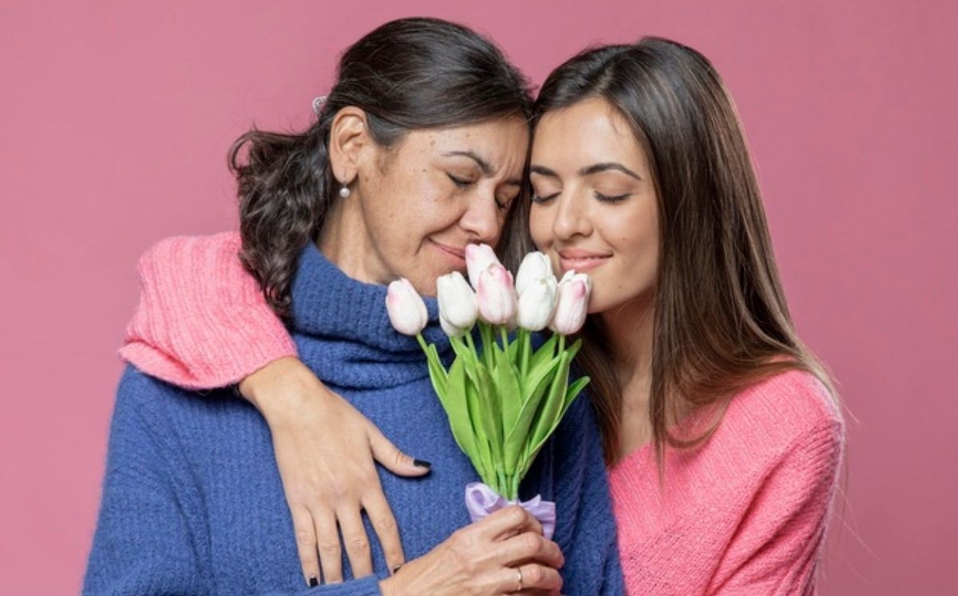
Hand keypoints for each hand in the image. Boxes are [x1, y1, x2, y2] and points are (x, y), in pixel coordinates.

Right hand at [238, 357, 430, 585]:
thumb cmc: (336, 416)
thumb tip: (425, 468)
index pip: (385, 524)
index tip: (399, 569)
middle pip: (358, 543)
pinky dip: (308, 560)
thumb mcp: (372, 433)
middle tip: (372, 590)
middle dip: (366, 570)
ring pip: (330, 546)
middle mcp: (344, 495)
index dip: (393, 550)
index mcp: (367, 480)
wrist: (297, 406)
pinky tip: (312, 577)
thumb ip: (397, 457)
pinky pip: (303, 537)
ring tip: (343, 592)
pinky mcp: (296, 500)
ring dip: (338, 573)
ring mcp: (319, 500)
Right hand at [379, 505, 564, 595]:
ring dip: (552, 577)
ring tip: (554, 579)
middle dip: (552, 549)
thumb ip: (481, 537)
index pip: (515, 515)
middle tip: (555, 556)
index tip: (537, 529)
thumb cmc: (424, 576)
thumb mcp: (452, 545)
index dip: (534, 521)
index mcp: (471, 536)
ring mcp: (489, 584)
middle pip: (533, 542)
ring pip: (537, 574)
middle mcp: (482, 557)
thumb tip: (511, 533)